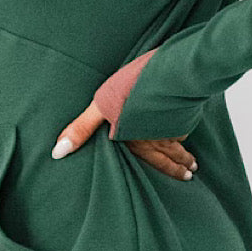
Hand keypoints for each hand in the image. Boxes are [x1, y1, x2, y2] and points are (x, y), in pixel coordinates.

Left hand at [51, 100, 197, 180]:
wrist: (167, 71)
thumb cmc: (131, 88)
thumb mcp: (100, 107)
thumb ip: (81, 129)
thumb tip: (57, 154)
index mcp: (136, 140)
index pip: (152, 162)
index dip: (165, 170)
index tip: (178, 179)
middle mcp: (157, 138)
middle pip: (169, 156)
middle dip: (178, 167)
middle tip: (190, 176)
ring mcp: (173, 125)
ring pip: (179, 144)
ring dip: (185, 155)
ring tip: (194, 164)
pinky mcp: (185, 110)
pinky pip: (185, 127)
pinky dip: (188, 133)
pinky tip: (189, 132)